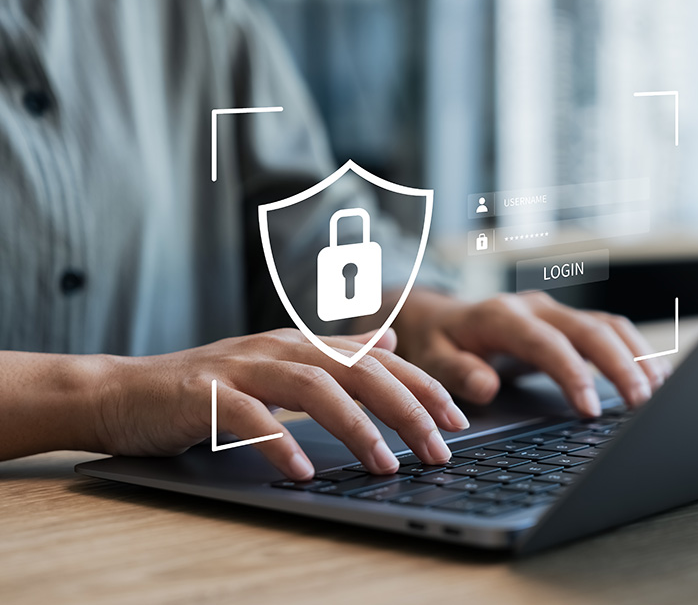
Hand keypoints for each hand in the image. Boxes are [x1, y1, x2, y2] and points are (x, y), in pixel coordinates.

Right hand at [89, 328, 467, 479]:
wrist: (124, 392)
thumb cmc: (208, 388)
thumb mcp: (280, 366)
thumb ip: (334, 354)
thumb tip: (389, 340)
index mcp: (303, 345)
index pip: (377, 361)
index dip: (422, 386)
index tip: (459, 421)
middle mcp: (279, 348)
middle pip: (357, 370)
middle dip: (405, 408)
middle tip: (438, 449)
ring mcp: (242, 367)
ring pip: (313, 387)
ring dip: (355, 426)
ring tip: (384, 465)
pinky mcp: (204, 394)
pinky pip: (248, 416)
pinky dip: (279, 442)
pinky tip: (304, 471)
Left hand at [392, 290, 671, 416]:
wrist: (437, 318)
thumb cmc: (435, 342)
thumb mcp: (431, 358)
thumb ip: (455, 371)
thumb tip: (486, 385)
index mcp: (500, 316)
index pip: (546, 342)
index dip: (572, 373)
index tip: (591, 409)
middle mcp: (533, 307)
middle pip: (588, 329)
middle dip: (620, 364)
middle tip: (642, 403)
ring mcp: (554, 312)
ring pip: (606, 325)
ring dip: (636, 355)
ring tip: (658, 391)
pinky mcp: (567, 322)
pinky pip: (608, 329)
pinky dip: (634, 350)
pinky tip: (654, 375)